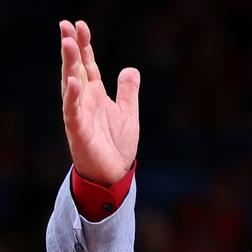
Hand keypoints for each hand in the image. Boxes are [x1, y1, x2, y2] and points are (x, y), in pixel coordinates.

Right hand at [60, 20, 139, 184]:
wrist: (114, 173)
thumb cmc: (116, 144)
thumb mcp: (128, 113)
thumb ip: (127, 91)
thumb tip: (131, 69)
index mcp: (95, 95)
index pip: (88, 64)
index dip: (84, 45)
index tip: (80, 25)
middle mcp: (84, 101)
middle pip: (76, 68)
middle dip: (71, 47)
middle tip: (66, 25)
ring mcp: (79, 114)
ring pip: (70, 85)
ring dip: (69, 64)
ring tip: (67, 43)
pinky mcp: (78, 131)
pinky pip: (73, 112)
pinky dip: (72, 97)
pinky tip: (73, 82)